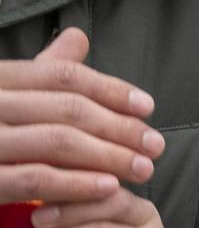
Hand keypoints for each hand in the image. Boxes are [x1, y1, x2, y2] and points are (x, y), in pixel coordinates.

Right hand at [0, 30, 159, 207]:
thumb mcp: (5, 96)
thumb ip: (40, 72)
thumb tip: (77, 39)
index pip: (63, 76)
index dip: (110, 89)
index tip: (148, 107)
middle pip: (68, 108)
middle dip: (120, 127)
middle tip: (156, 145)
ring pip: (57, 142)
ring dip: (109, 156)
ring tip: (142, 169)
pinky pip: (34, 179)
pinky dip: (76, 183)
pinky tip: (108, 188)